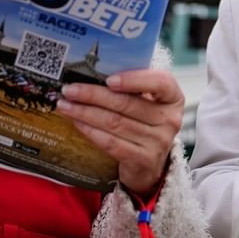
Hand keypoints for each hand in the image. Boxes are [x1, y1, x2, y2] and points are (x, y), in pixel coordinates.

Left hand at [56, 69, 184, 197]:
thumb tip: (92, 73)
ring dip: (85, 112)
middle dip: (93, 95)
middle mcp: (170, 119)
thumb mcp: (147, 102)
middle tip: (70, 90)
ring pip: (115, 122)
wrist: (149, 164)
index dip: (134, 80)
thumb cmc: (144, 123)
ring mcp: (158, 142)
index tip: (109, 79)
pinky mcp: (143, 160)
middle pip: (127, 103)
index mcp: (173, 98)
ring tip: (65, 105)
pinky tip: (77, 123)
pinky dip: (91, 131)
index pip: (161, 82)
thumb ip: (132, 87)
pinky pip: (111, 142)